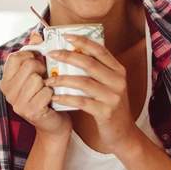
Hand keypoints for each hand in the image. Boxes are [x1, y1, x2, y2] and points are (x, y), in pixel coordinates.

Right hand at [1, 32, 72, 140]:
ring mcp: (17, 102)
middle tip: (46, 77)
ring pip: (37, 79)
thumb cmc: (46, 96)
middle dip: (42, 68)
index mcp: (6, 80)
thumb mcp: (38, 73)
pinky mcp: (30, 111)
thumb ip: (34, 54)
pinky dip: (53, 94)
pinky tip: (51, 101)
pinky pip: (46, 92)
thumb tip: (35, 35)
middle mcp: (7, 91)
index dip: (31, 55)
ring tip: (48, 90)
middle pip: (28, 65)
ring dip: (48, 83)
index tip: (39, 61)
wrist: (53, 124)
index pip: (15, 57)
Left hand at [44, 33, 137, 153]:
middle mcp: (118, 81)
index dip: (82, 41)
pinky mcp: (106, 112)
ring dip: (63, 79)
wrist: (122, 133)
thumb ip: (96, 70)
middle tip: (51, 54)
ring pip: (84, 82)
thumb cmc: (109, 106)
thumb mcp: (108, 84)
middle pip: (89, 63)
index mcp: (118, 70)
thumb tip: (72, 53)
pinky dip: (66, 98)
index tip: (65, 36)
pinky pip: (81, 102)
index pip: (100, 50)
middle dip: (68, 56)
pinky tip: (55, 97)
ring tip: (48, 80)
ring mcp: (113, 96)